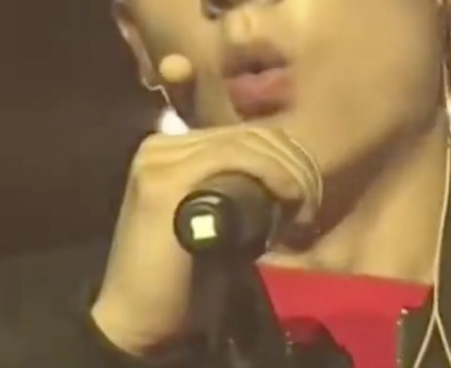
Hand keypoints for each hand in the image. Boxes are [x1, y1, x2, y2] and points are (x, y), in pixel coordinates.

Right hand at [89, 54, 321, 355]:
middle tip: (311, 204)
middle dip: (294, 163)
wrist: (138, 317)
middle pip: (249, 134)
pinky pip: (233, 156)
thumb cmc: (182, 276)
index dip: (288, 155)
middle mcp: (160, 147)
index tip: (309, 194)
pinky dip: (271, 172)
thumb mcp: (214, 218)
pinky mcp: (164, 182)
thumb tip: (289, 173)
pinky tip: (287, 199)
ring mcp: (159, 160)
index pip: (244, 133)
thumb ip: (235, 190)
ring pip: (246, 142)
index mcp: (170, 150)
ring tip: (302, 210)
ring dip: (288, 171)